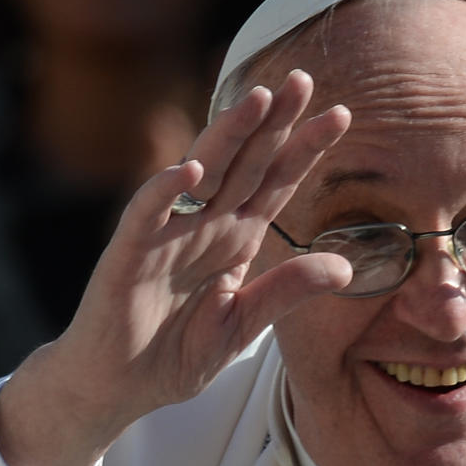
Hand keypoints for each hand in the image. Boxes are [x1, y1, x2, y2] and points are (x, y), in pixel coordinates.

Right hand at [0, 70, 351, 465]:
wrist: (120, 386)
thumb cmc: (178, 353)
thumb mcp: (245, 324)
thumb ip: (287, 292)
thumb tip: (345, 267)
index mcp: (238, 238)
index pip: (277, 183)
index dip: (305, 149)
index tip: (340, 114)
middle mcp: (207, 226)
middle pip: (246, 163)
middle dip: (274, 123)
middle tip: (301, 79)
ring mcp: (169, 234)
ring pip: (203, 173)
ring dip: (228, 136)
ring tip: (257, 99)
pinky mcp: (130, 254)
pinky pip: (147, 215)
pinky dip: (165, 192)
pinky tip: (189, 170)